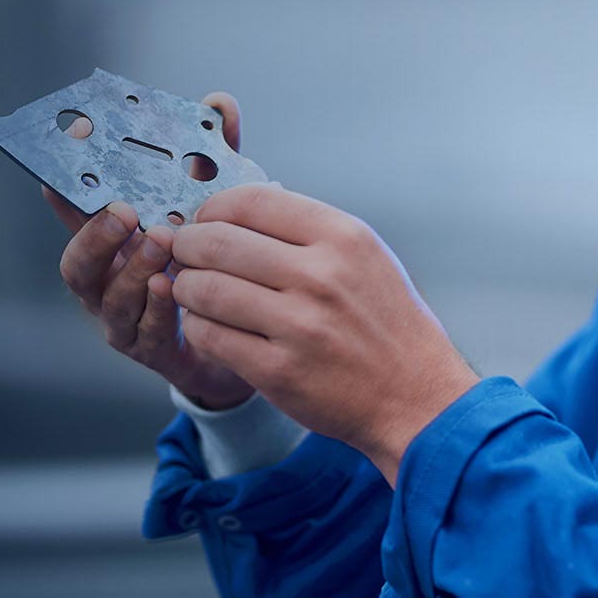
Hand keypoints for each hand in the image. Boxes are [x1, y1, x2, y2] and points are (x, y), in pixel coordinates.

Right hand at [45, 91, 254, 409]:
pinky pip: (145, 333)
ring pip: (109, 299)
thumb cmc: (218, 262)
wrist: (245, 336)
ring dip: (131, 270)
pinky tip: (172, 287)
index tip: (59, 167)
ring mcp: (125, 321)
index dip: (64, 192)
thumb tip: (220, 102)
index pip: (78, 216)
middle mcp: (110, 284)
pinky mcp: (153, 351)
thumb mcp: (218, 205)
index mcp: (116, 246)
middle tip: (122, 211)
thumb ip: (216, 157)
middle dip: (93, 236)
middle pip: (77, 265)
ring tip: (159, 243)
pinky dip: (156, 309)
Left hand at [171, 184, 479, 483]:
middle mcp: (321, 276)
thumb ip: (308, 231)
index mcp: (342, 237)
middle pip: (216, 241)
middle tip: (182, 255)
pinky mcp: (278, 372)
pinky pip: (209, 335)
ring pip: (203, 288)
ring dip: (186, 288)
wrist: (415, 396)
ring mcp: (299, 326)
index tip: (205, 222)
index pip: (250, 201)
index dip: (213, 208)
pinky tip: (210, 325)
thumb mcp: (365, 257)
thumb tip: (237, 210)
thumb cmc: (386, 323)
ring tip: (192, 291)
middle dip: (186, 246)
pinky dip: (198, 327)